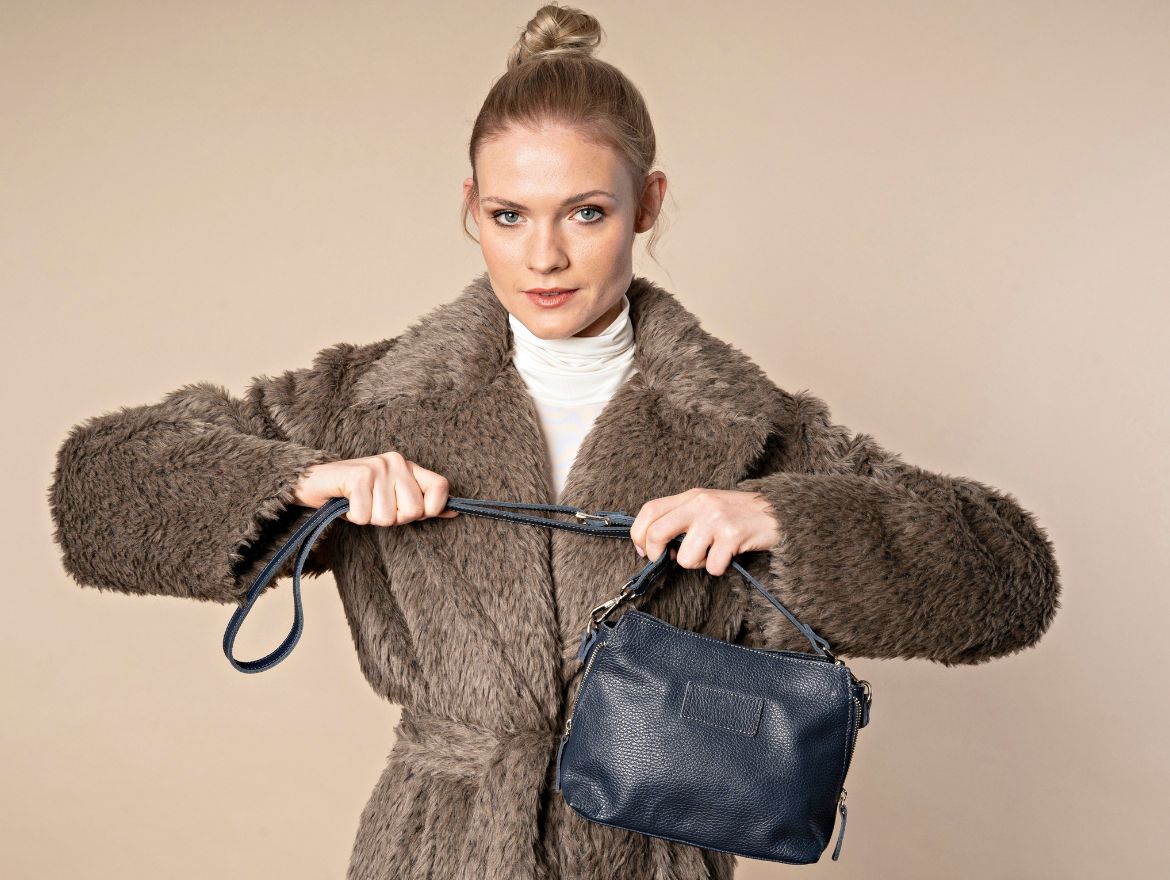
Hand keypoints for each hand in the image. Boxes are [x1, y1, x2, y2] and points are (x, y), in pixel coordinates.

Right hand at [293, 451, 459, 525]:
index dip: (431, 509)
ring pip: (388, 517)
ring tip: (361, 504)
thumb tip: (454, 513)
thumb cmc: (358, 493)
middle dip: (393, 518)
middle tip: (375, 507)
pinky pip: (366, 515)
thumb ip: (423, 503)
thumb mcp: (394, 497)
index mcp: (408, 466)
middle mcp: (396, 462)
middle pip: (414, 512)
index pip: (441, 488)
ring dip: (370, 518)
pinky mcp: (358, 476)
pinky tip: (349, 503)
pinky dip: (355, 516)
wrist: (317, 482)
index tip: (410, 513)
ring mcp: (377, 467)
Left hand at [628, 488, 781, 576]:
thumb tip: (656, 546)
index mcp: (690, 496)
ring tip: (712, 553)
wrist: (778, 512)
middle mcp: (700, 504)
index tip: (644, 551)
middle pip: (657, 533)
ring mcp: (716, 519)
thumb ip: (682, 519)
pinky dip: (719, 568)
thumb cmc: (739, 514)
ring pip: (685, 558)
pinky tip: (729, 556)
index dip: (639, 534)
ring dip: (697, 564)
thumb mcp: (707, 507)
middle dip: (657, 555)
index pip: (649, 510)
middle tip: (670, 560)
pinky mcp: (733, 535)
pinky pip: (713, 567)